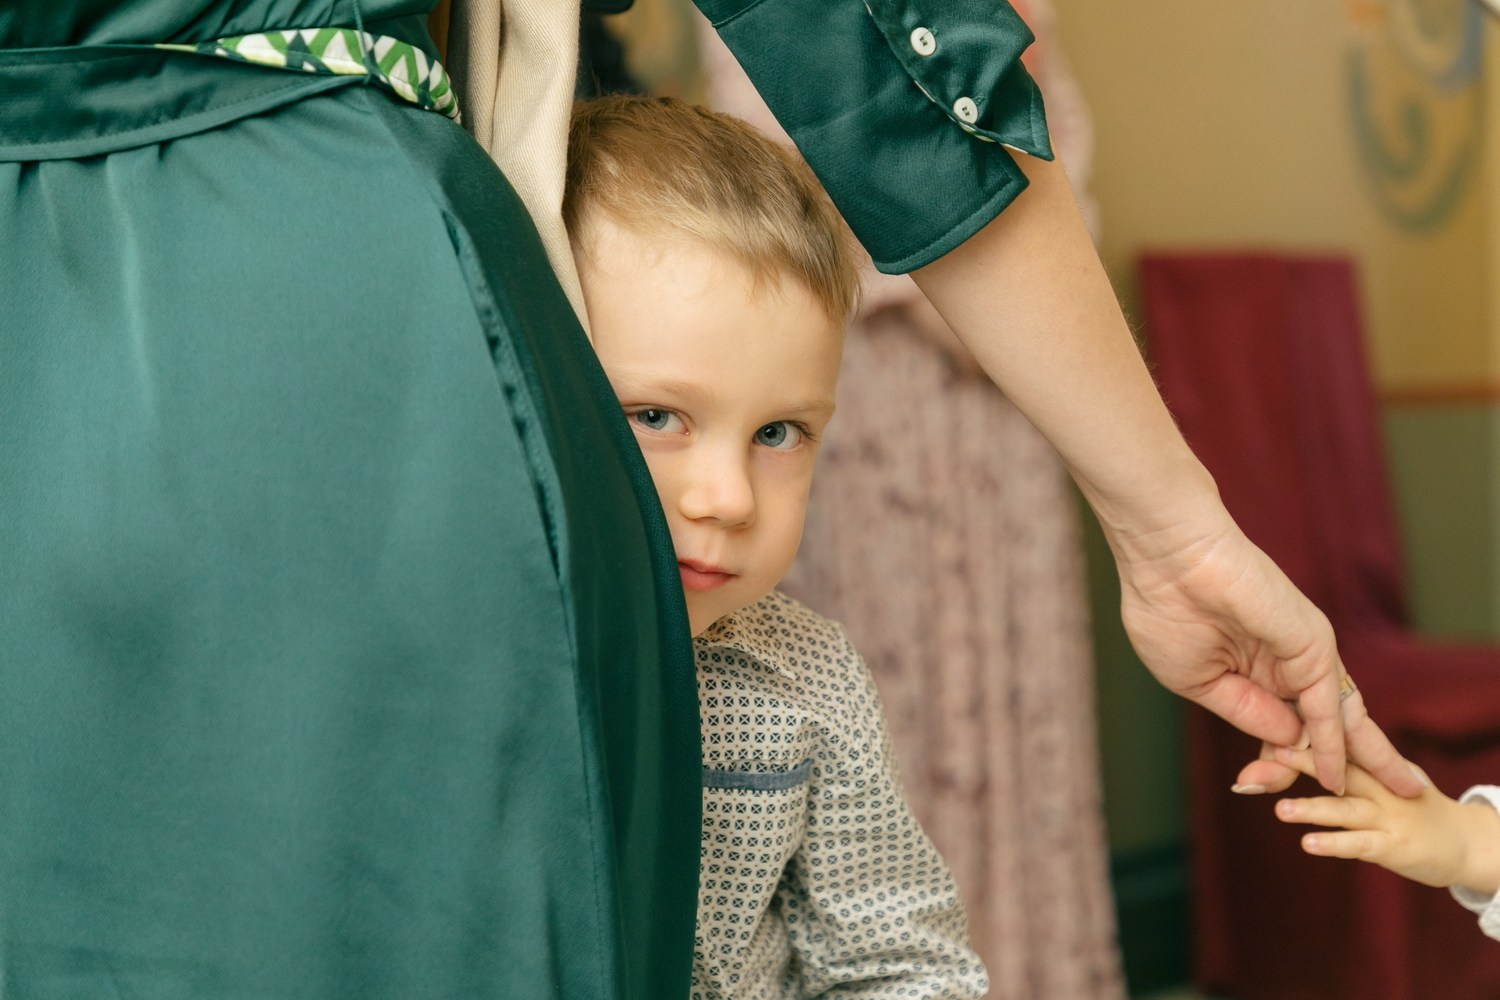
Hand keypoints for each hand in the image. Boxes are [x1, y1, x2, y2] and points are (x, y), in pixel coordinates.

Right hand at [1113, 515, 1421, 797]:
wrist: (1170, 560)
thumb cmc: (1166, 609)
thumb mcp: (1197, 681)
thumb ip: (1245, 712)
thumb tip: (1289, 740)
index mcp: (1249, 669)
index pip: (1274, 726)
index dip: (1268, 761)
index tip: (1247, 786)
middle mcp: (1282, 664)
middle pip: (1317, 725)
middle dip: (1330, 764)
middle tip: (1349, 800)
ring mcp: (1301, 655)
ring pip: (1337, 719)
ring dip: (1361, 758)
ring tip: (1401, 789)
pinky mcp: (1314, 646)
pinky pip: (1326, 708)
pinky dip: (1331, 744)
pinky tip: (1334, 776)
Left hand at [1271, 747, 1499, 893]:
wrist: (1466, 843)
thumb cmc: (1414, 807)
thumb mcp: (1383, 781)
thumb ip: (1347, 768)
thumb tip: (1297, 752)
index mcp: (1378, 768)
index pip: (1344, 747)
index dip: (1313, 736)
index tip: (1279, 724)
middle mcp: (1383, 788)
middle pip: (1343, 770)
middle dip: (1307, 761)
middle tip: (1273, 752)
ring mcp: (1390, 817)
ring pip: (1345, 809)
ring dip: (1312, 809)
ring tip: (1280, 809)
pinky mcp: (1394, 847)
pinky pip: (1360, 844)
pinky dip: (1334, 843)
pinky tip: (1307, 843)